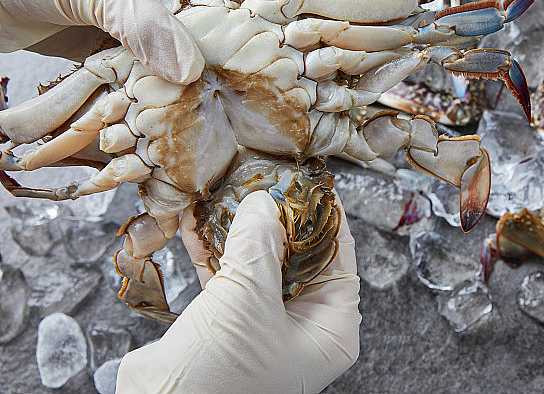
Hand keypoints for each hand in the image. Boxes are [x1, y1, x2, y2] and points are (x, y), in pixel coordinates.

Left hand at [0, 0, 265, 83]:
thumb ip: (147, 25)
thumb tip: (191, 73)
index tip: (290, 31)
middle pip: (217, 14)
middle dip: (238, 44)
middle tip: (267, 79)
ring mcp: (141, 17)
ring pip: (187, 47)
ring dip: (203, 73)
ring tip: (234, 102)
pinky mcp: (118, 49)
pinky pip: (154, 70)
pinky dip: (167, 89)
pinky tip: (188, 109)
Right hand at [116, 191, 360, 393]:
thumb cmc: (220, 375)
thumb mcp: (248, 297)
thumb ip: (260, 242)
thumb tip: (264, 201)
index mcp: (331, 327)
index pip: (339, 253)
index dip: (325, 212)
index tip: (309, 179)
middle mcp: (303, 325)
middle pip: (299, 254)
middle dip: (276, 215)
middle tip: (263, 176)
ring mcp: (264, 324)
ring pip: (258, 261)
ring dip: (239, 226)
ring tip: (228, 188)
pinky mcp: (226, 324)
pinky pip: (226, 276)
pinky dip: (211, 247)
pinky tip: (198, 216)